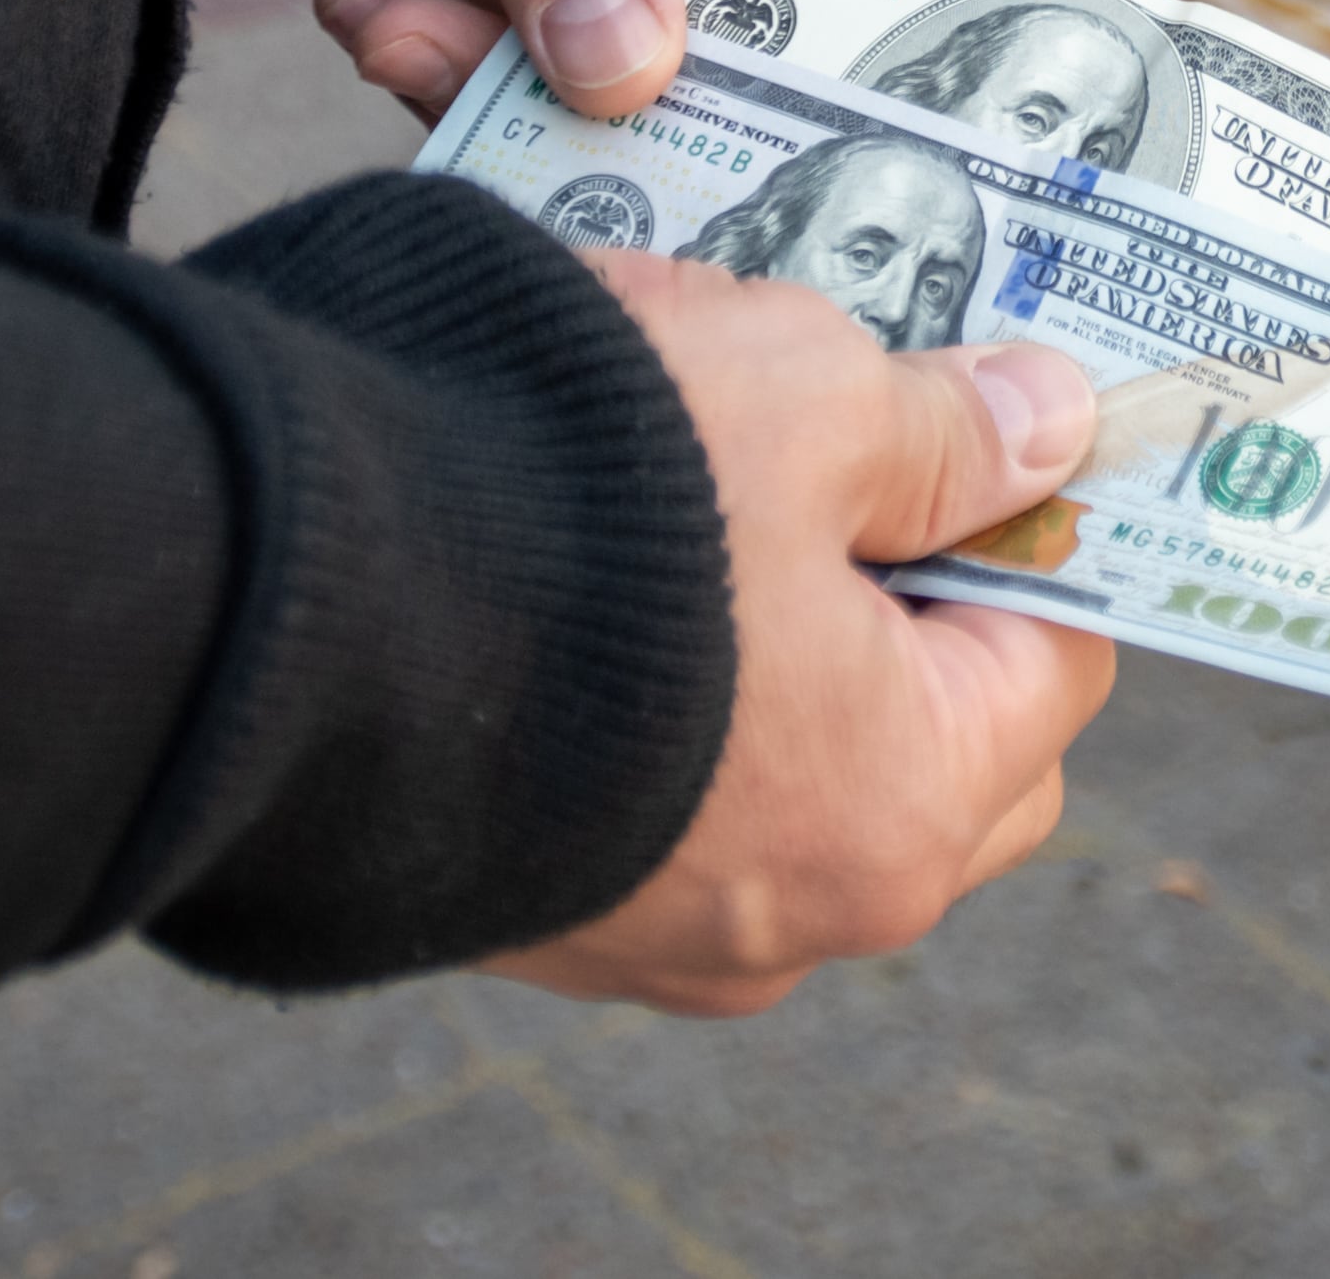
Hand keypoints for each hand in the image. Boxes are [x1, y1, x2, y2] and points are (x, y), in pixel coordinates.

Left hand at [235, 0, 854, 120]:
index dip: (761, 27)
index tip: (685, 112)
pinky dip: (423, 52)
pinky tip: (363, 4)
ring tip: (391, 34)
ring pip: (590, 56)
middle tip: (509, 107)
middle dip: (603, 73)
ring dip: (485, 72)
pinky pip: (490, 51)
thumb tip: (629, 66)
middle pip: (705, 15)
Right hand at [490, 256, 1116, 1013]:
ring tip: (705, 509)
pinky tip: (597, 589)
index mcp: (903, 806)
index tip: (972, 424)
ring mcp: (647, 938)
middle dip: (924, 615)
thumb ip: (945, 425)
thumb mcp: (803, 392)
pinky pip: (660, 815)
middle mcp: (792, 920)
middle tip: (849, 470)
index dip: (1026, 523)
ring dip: (786, 661)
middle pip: (946, 754)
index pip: (1055, 655)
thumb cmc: (583, 498)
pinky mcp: (526, 914)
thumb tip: (1050, 427)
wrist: (274, 604)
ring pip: (797, 791)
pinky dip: (667, 713)